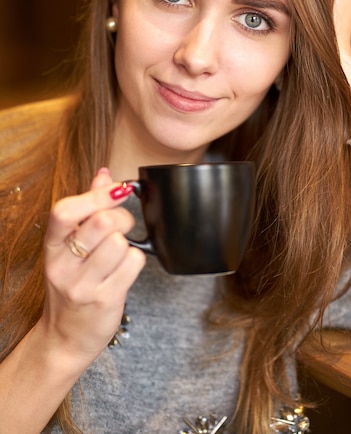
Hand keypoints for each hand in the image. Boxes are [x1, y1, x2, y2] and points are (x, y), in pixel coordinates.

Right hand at [41, 168, 144, 361]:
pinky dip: (136, 261)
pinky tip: (125, 270)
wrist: (65, 337)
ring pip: (121, 243)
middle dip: (123, 218)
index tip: (119, 189)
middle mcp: (63, 266)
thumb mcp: (69, 246)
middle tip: (123, 228)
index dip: (97, 195)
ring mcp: (82, 286)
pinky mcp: (105, 301)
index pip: (65, 211)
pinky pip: (133, 264)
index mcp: (52, 246)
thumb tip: (104, 175)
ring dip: (129, 244)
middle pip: (102, 223)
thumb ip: (87, 207)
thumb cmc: (72, 284)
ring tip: (119, 254)